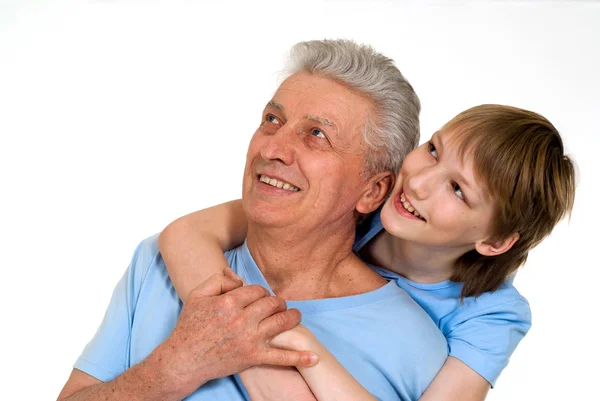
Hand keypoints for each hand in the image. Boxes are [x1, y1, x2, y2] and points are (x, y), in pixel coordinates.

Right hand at [154, 268, 317, 396]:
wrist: (184, 359)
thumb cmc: (189, 326)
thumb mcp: (198, 295)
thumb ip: (218, 280)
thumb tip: (238, 278)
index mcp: (229, 302)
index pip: (257, 290)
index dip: (260, 292)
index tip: (258, 297)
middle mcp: (242, 319)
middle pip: (272, 303)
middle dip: (277, 302)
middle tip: (276, 305)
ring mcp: (249, 338)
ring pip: (281, 322)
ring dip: (292, 317)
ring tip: (294, 315)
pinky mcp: (253, 356)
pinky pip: (281, 357)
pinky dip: (299, 357)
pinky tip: (314, 358)